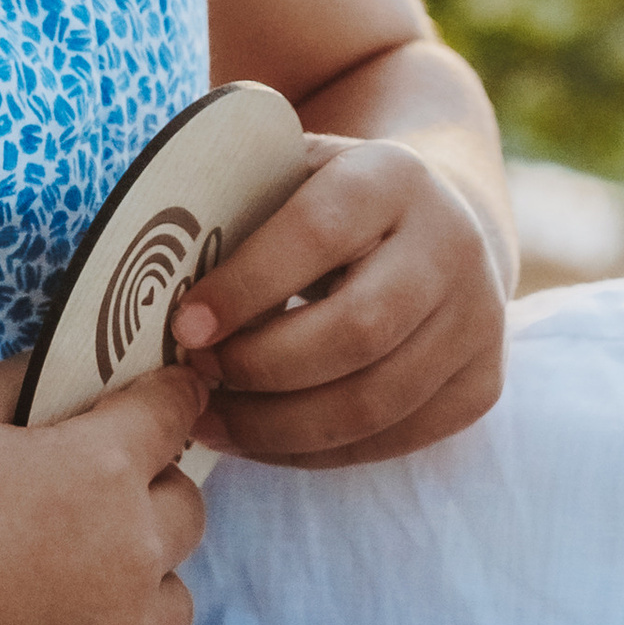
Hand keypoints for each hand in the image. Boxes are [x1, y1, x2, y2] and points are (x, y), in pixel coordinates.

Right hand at [0, 354, 210, 624]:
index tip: (158, 402)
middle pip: (186, 511)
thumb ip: (26, 380)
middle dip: (148, 496)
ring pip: (174, 603)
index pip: (173, 410)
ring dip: (138, 590)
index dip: (164, 399)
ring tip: (69, 595)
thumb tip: (74, 367)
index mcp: (101, 469)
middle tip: (82, 508)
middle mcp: (132, 554)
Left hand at [170, 139, 506, 467]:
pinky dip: (314, 451)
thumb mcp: (285, 173)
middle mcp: (451, 245)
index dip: (246, 286)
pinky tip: (258, 438)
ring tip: (209, 420)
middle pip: (356, 331)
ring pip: (373, 400)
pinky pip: (390, 439)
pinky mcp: (481, 386)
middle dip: (261, 367)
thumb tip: (142, 272)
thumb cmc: (323, 199)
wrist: (438, 217)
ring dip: (277, 426)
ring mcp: (477, 321)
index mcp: (392, 176)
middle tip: (193, 379)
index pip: (319, 234)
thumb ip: (230, 204)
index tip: (182, 325)